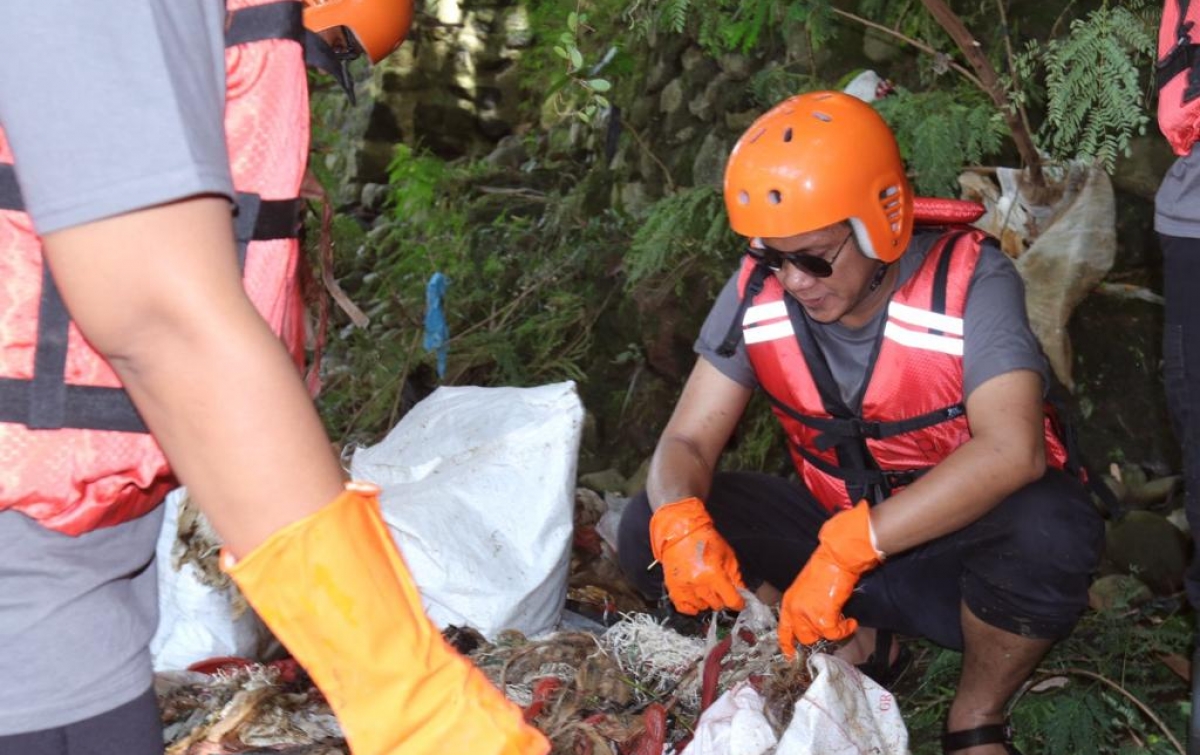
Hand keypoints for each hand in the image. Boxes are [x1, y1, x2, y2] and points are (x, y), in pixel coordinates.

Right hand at [649, 497, 745, 614]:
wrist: (680, 532)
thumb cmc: (704, 540)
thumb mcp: (727, 555)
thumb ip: (736, 576)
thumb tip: (741, 592)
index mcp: (714, 574)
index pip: (731, 600)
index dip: (738, 602)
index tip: (739, 601)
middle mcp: (698, 583)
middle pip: (717, 605)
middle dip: (722, 597)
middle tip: (720, 587)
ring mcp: (684, 587)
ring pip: (702, 607)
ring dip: (707, 600)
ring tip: (706, 587)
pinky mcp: (673, 588)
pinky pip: (685, 608)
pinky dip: (692, 605)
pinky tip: (696, 597)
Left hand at [778, 501, 881, 658]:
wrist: (836, 558)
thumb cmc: (825, 568)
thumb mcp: (807, 588)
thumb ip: (807, 606)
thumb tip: (816, 622)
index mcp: (789, 601)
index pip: (784, 629)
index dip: (787, 645)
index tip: (790, 656)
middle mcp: (795, 609)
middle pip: (804, 637)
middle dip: (820, 633)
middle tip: (832, 623)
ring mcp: (807, 614)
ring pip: (821, 636)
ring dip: (834, 630)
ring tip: (842, 616)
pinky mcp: (823, 617)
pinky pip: (835, 634)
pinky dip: (845, 630)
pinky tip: (850, 621)